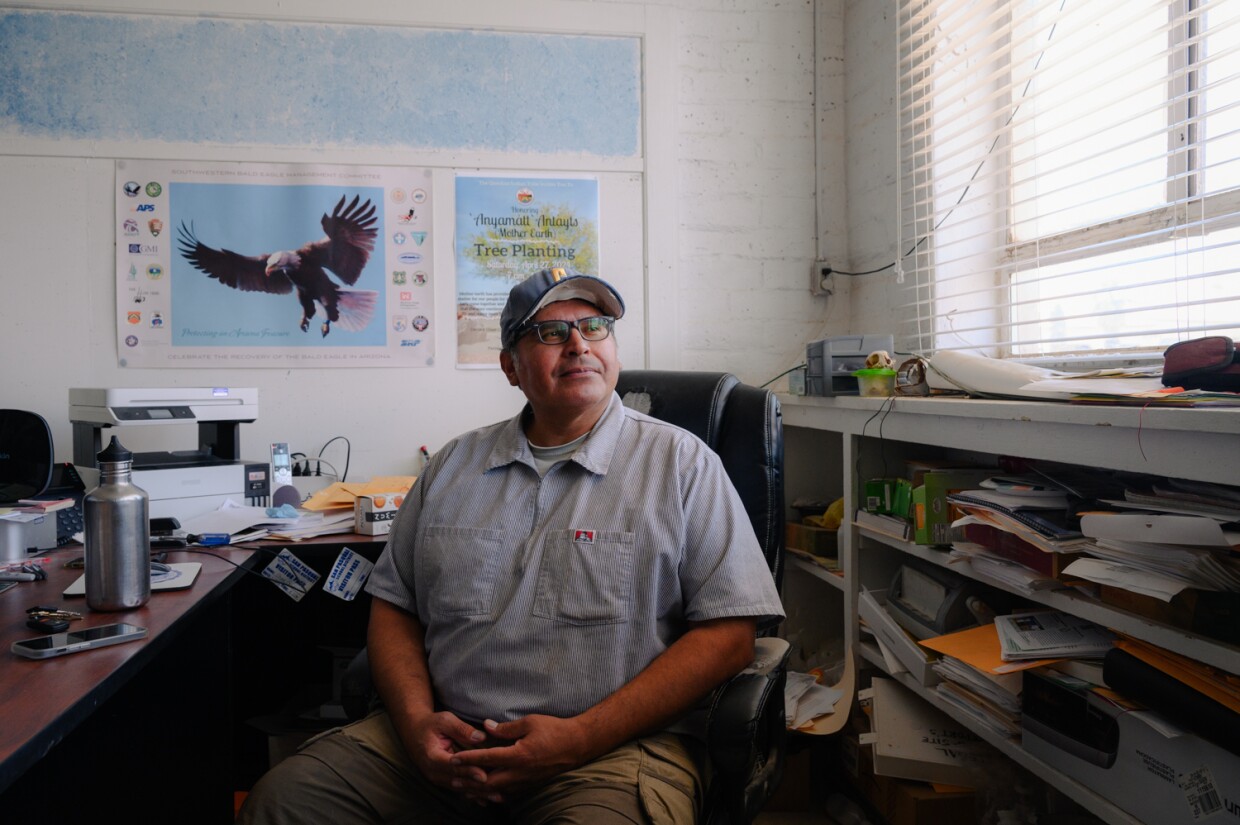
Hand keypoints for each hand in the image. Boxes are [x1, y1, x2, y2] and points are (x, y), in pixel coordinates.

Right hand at [402, 711, 497, 800]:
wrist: (414, 732)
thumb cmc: (431, 724)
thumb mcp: (444, 720)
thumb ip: (461, 729)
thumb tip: (480, 737)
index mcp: (432, 756)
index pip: (452, 766)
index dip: (468, 771)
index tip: (483, 775)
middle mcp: (433, 771)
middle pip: (458, 782)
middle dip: (477, 787)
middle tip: (497, 789)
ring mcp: (437, 778)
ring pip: (459, 788)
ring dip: (477, 793)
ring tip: (496, 796)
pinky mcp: (443, 780)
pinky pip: (458, 789)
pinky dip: (472, 794)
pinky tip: (485, 800)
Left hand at [450, 715, 592, 797]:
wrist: (577, 745)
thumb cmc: (555, 730)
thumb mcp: (530, 722)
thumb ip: (506, 727)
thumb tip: (485, 727)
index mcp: (519, 755)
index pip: (487, 758)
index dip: (468, 758)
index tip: (454, 758)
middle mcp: (520, 772)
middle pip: (488, 782)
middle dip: (469, 782)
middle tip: (452, 780)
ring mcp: (525, 781)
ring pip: (496, 791)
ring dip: (478, 791)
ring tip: (463, 790)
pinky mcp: (530, 784)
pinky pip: (507, 792)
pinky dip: (493, 793)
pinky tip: (486, 792)